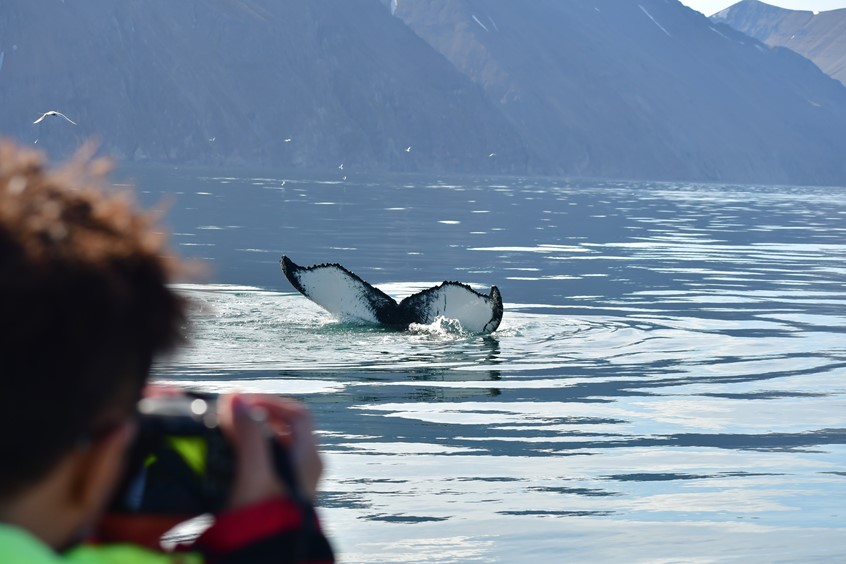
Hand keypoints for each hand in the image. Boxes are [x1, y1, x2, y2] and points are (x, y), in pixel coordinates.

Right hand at [217, 394, 323, 508]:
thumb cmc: (261, 520)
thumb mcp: (252, 474)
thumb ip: (246, 434)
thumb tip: (235, 398)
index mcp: (308, 459)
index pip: (297, 414)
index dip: (270, 401)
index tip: (241, 401)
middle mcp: (306, 468)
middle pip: (289, 426)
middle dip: (260, 413)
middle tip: (232, 412)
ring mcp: (295, 481)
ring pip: (279, 443)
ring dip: (255, 431)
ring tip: (229, 429)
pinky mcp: (280, 493)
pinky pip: (270, 459)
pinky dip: (252, 449)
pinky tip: (233, 455)